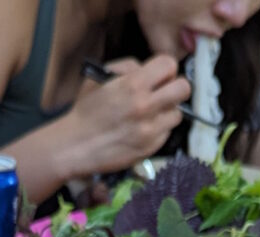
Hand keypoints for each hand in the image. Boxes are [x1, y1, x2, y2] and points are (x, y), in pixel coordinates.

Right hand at [59, 55, 190, 177]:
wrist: (76, 146)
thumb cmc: (85, 112)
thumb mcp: (99, 77)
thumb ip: (126, 67)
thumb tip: (145, 69)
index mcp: (133, 84)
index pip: (169, 65)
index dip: (165, 69)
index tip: (159, 76)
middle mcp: (145, 106)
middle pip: (183, 89)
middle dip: (175, 88)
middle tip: (163, 93)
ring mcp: (150, 129)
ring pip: (177, 114)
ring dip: (167, 112)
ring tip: (150, 114)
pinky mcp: (150, 148)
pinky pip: (166, 133)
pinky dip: (158, 130)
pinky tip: (142, 129)